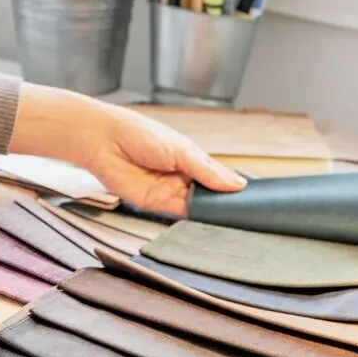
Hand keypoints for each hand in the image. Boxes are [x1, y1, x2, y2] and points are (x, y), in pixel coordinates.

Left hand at [11, 84, 245, 215]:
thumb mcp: (180, 149)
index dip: (233, 188)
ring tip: (236, 220)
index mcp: (190, 158)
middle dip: (226, 204)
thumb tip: (238, 184)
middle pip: (210, 196)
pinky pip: (182, 216)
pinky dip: (196, 220)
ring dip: (213, 214)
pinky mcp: (157, 205)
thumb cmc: (137, 133)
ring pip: (199, 208)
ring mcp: (170, 191)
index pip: (218, 177)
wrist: (102, 141)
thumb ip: (207, 170)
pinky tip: (212, 223)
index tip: (255, 199)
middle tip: (251, 215)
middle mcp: (182, 176)